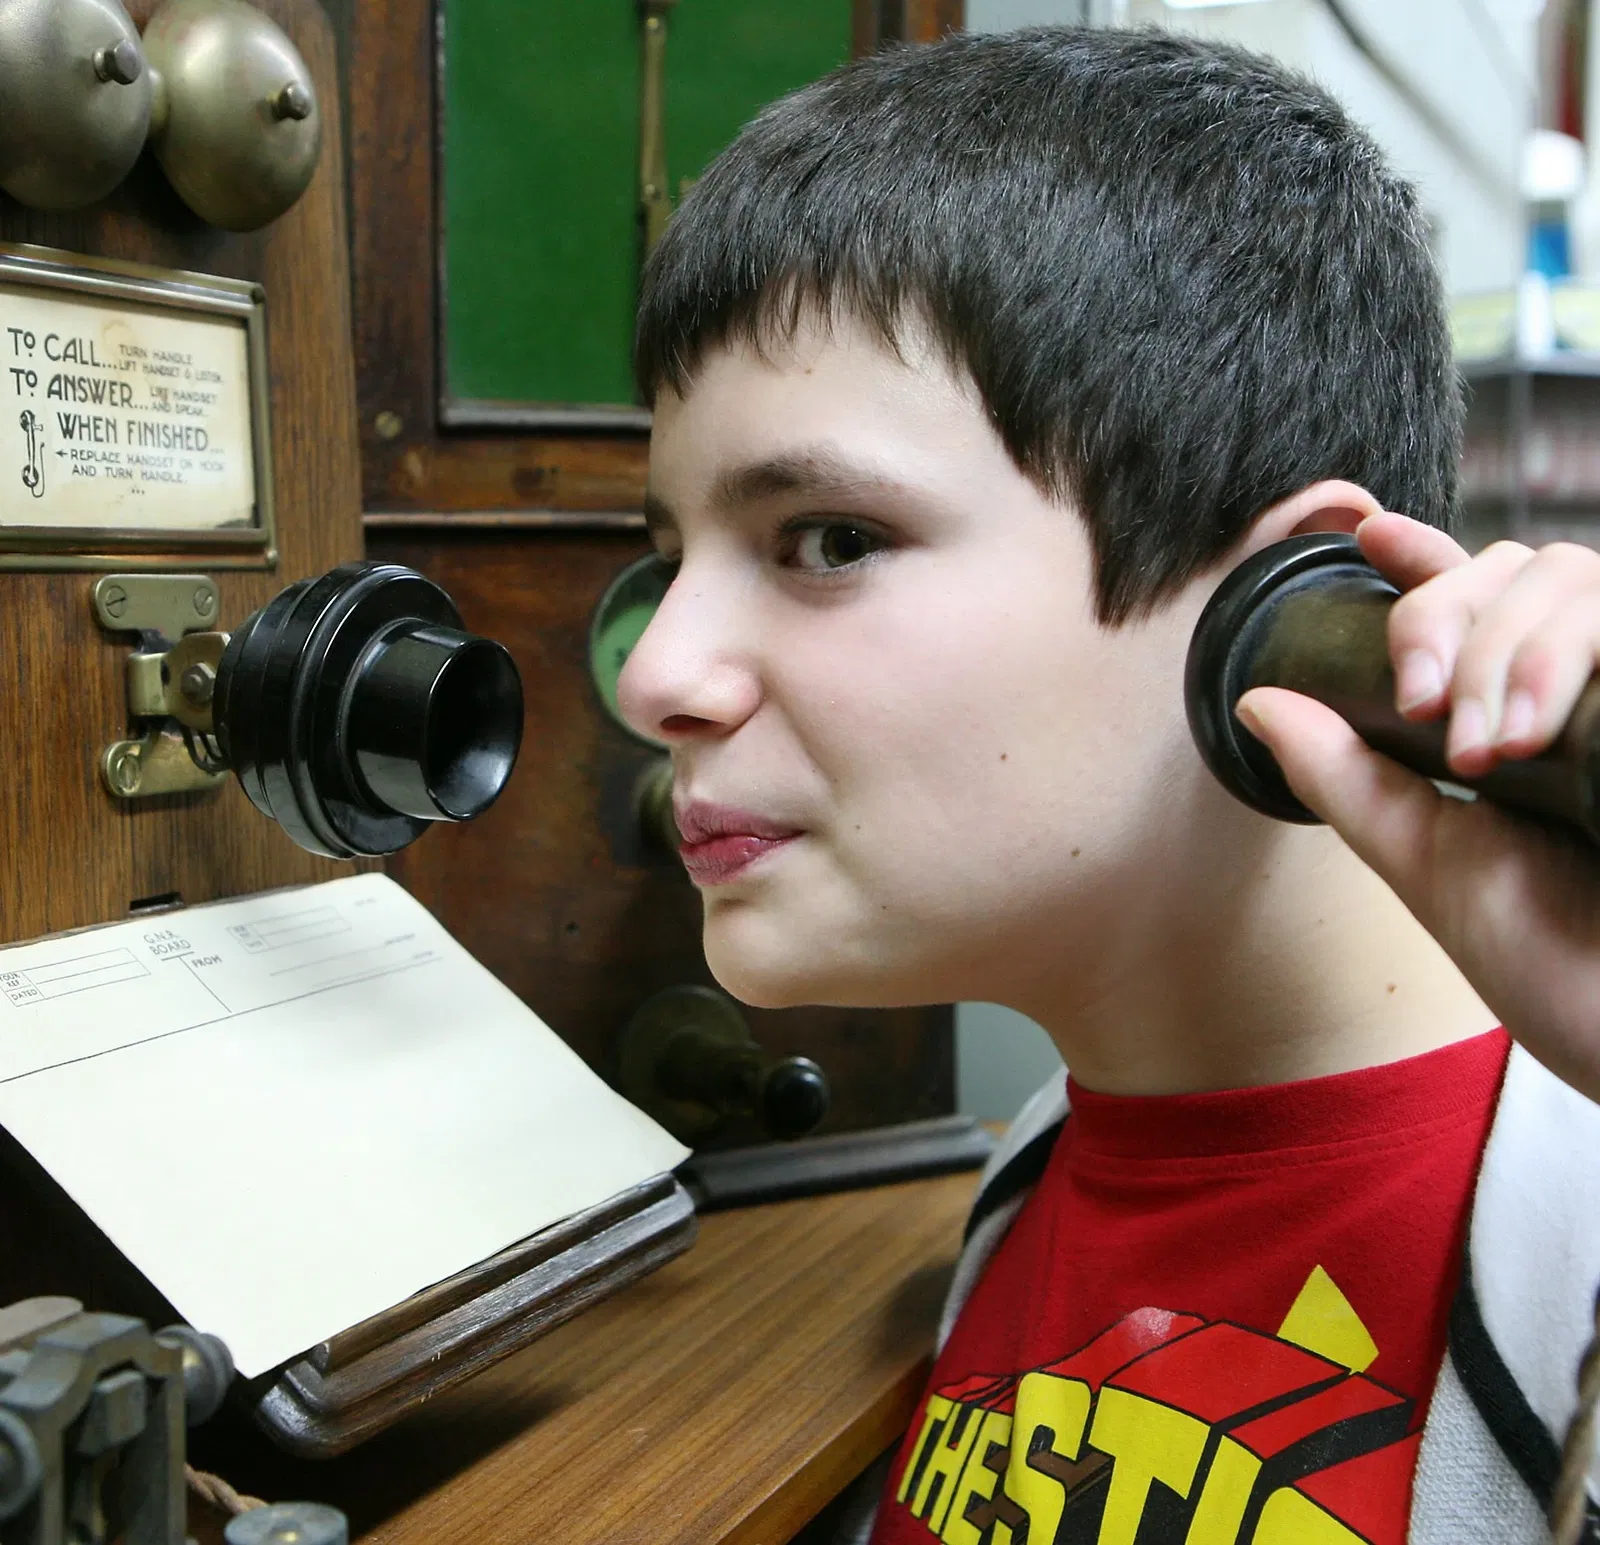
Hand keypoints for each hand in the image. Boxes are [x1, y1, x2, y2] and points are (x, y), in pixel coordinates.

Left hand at [1235, 513, 1599, 1102]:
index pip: (1476, 599)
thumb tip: (1259, 703)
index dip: (1425, 555)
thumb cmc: (1552, 964)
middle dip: (1454, 622)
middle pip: (1520, 570)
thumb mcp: (1429, 862)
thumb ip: (1348, 778)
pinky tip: (1539, 726)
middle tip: (1426, 710)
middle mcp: (1584, 691)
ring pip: (1577, 578)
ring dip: (1515, 650)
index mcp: (1519, 719)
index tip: (1367, 535)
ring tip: (1493, 748)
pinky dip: (1566, 656)